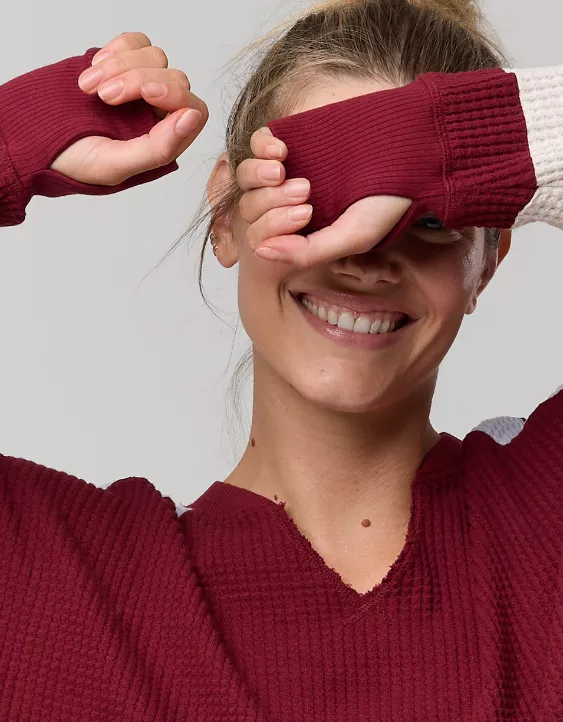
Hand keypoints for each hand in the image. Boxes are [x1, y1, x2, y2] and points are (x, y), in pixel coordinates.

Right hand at [49, 32, 207, 185]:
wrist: (32, 140)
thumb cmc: (73, 162)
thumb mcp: (115, 165)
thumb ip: (158, 148)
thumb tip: (190, 118)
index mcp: (164, 142)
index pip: (193, 110)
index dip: (174, 94)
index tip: (144, 92)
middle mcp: (157, 114)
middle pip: (174, 78)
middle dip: (138, 80)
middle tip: (103, 96)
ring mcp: (140, 88)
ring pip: (155, 57)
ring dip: (120, 66)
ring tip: (88, 88)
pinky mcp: (120, 66)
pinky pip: (136, 43)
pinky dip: (116, 50)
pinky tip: (93, 69)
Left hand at [237, 127, 412, 267]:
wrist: (413, 147)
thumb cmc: (390, 199)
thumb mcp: (353, 236)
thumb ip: (308, 252)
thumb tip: (261, 253)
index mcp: (302, 231)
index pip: (260, 238)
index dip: (271, 228)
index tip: (305, 214)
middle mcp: (289, 202)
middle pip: (250, 208)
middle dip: (269, 203)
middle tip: (305, 192)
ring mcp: (288, 169)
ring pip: (247, 178)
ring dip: (257, 176)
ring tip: (283, 170)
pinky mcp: (292, 136)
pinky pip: (256, 142)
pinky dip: (261, 146)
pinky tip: (282, 150)